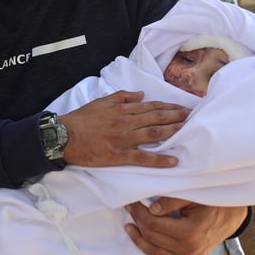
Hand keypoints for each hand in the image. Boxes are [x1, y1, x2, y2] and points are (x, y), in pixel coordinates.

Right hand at [60, 90, 187, 167]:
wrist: (62, 136)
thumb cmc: (80, 119)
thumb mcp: (100, 101)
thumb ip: (121, 96)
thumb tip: (140, 94)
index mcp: (121, 109)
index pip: (150, 106)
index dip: (168, 107)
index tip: (182, 107)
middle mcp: (125, 122)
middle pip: (156, 118)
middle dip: (176, 117)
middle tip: (192, 117)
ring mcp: (122, 139)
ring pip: (153, 134)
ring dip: (172, 132)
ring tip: (188, 132)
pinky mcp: (117, 155)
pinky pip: (142, 157)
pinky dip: (158, 159)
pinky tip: (173, 161)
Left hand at [124, 198, 248, 254]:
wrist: (232, 215)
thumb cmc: (214, 202)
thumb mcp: (192, 196)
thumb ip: (171, 201)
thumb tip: (151, 210)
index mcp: (189, 232)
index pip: (153, 223)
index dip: (139, 213)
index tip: (132, 203)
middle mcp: (189, 250)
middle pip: (152, 237)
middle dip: (138, 222)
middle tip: (130, 209)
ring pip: (155, 253)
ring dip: (139, 242)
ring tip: (129, 228)